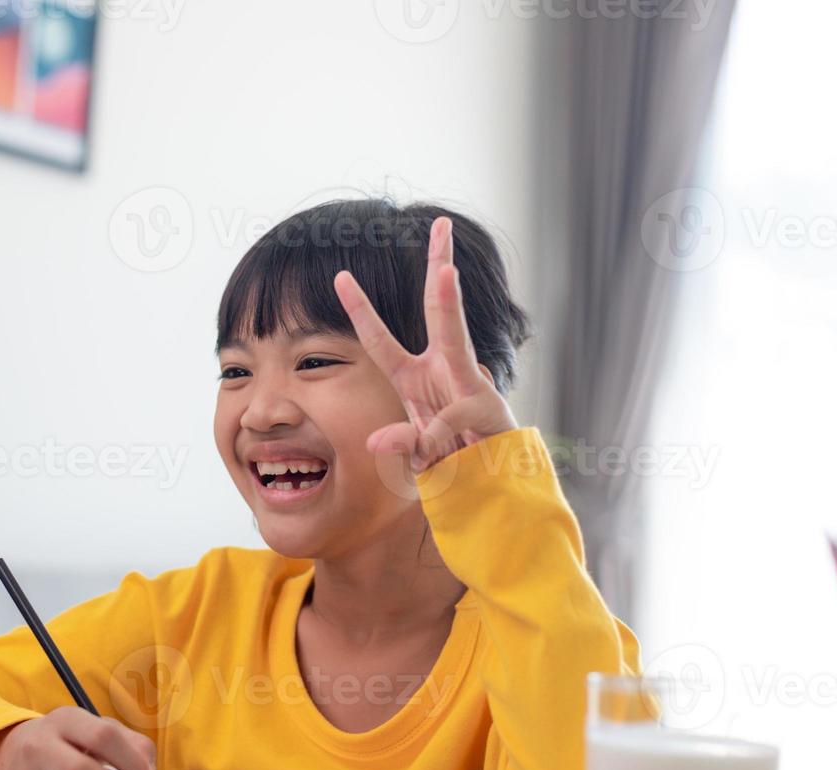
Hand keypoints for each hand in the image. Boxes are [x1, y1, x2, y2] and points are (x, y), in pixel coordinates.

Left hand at [333, 216, 517, 472]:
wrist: (495, 477)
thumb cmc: (453, 456)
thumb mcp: (417, 452)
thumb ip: (400, 443)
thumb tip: (376, 442)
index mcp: (414, 376)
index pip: (380, 338)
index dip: (360, 308)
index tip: (340, 275)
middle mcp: (444, 368)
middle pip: (439, 308)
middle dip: (438, 264)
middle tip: (441, 224)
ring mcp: (467, 381)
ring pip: (456, 335)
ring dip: (449, 301)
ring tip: (448, 269)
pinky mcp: (485, 405)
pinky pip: (456, 412)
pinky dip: (442, 432)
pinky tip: (441, 444)